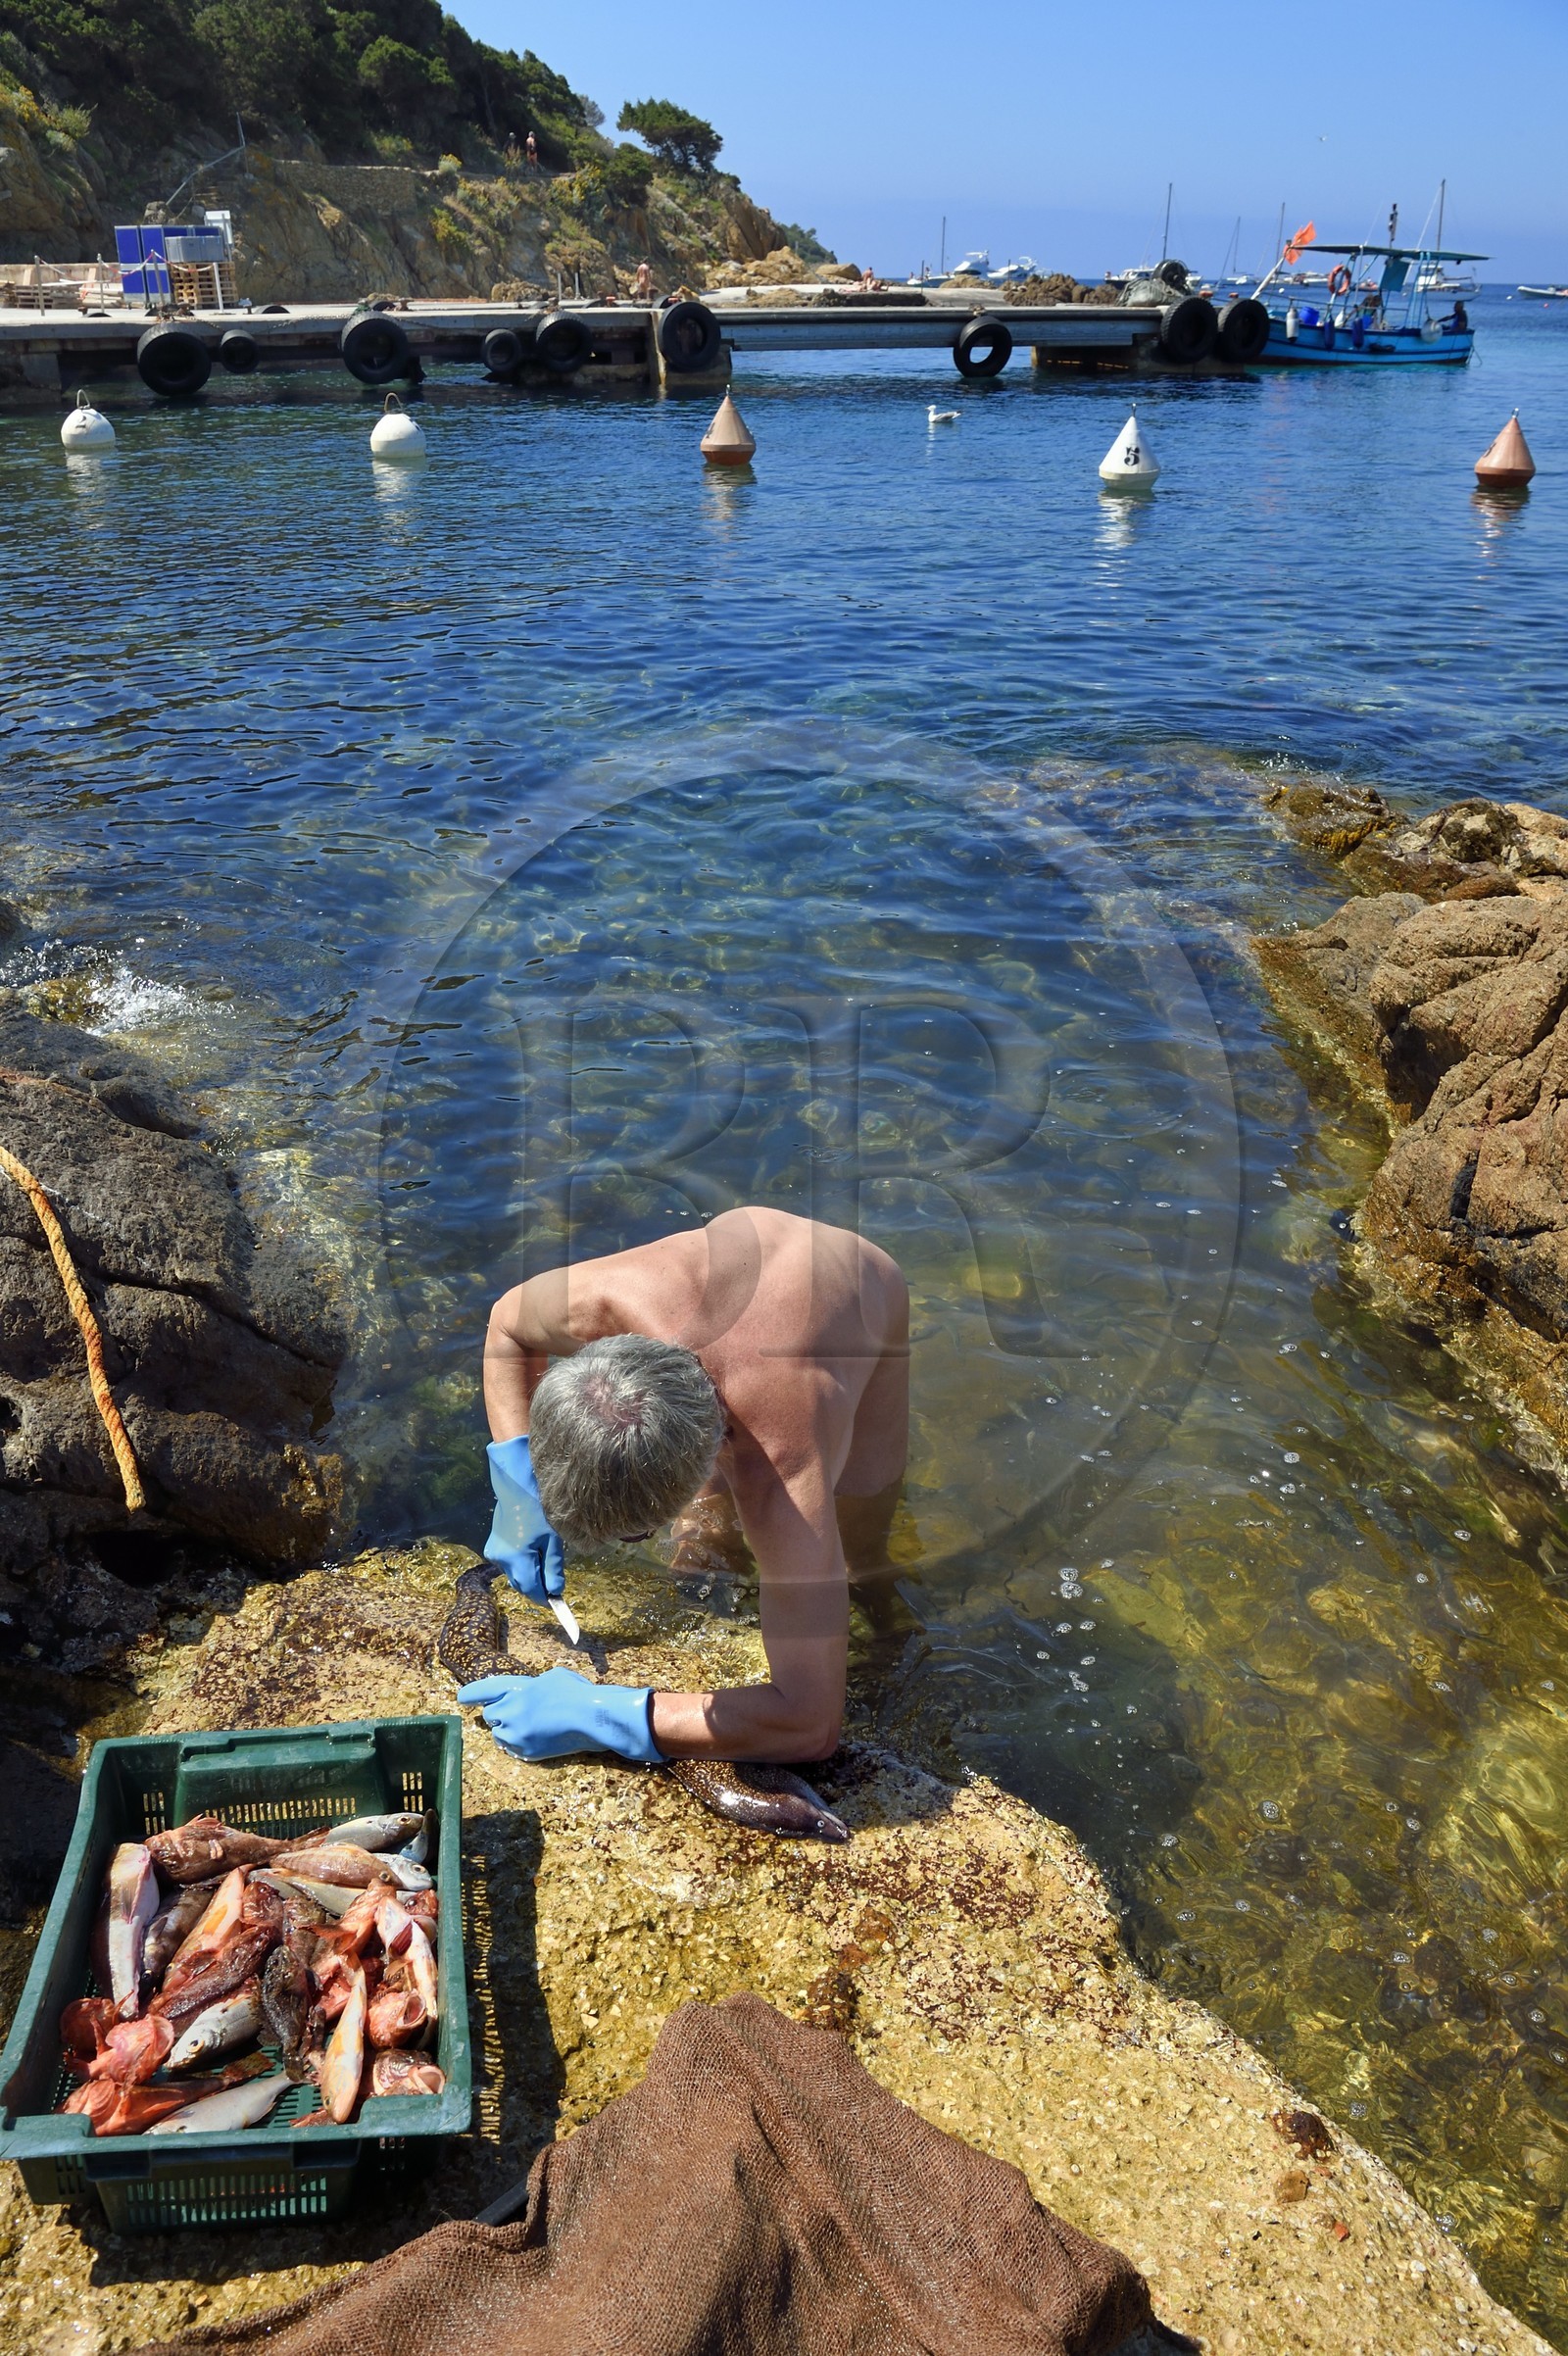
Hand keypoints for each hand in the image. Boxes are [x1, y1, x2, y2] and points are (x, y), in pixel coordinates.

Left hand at [455, 1665, 661, 1762]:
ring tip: (528, 1726)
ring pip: (498, 1735)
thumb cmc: (577, 1692)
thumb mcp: (551, 1676)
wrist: (592, 1718)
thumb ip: (530, 1686)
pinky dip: (517, 1743)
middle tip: (516, 1712)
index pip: (483, 1690)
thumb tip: (526, 1695)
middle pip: (490, 1715)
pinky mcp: (526, 1752)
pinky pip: (511, 1749)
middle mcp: (510, 1711)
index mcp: (516, 1688)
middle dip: (499, 1714)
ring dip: (507, 1730)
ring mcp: (517, 1734)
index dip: (471, 1694)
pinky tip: (535, 1737)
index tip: (462, 1698)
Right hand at [484, 1437, 564, 1603]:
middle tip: (556, 1583)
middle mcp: (501, 1559)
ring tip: (546, 1561)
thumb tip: (555, 1592)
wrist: (516, 1484)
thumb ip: (553, 1569)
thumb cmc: (538, 1508)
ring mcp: (494, 1552)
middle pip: (522, 1584)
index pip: (531, 1590)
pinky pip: (509, 1564)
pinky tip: (533, 1551)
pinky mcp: (493, 1545)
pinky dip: (522, 1564)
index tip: (559, 1605)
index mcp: (517, 1559)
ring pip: (515, 1574)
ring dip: (530, 1575)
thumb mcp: (553, 1539)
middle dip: (539, 1587)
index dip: (545, 1600)